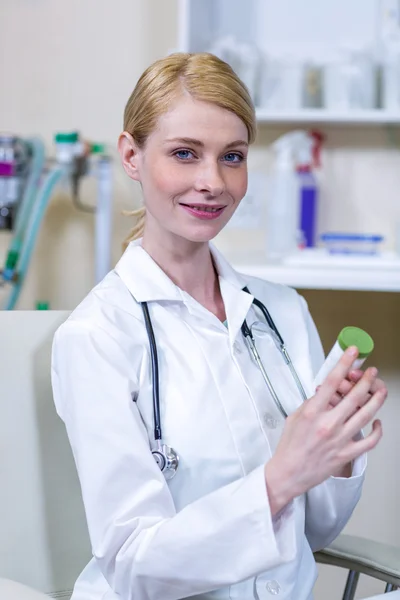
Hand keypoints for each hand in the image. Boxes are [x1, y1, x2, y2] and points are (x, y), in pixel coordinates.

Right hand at [264, 347, 386, 515]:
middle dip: (366, 380)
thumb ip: (312, 403)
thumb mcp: (295, 416)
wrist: (288, 473)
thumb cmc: (290, 445)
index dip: (344, 364)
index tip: (352, 353)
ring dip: (376, 400)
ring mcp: (340, 440)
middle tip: (371, 371)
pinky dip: (377, 430)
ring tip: (381, 389)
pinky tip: (377, 421)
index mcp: (312, 412)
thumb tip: (326, 393)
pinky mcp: (347, 455)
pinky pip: (369, 441)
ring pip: (365, 415)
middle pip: (353, 397)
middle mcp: (328, 424)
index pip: (331, 382)